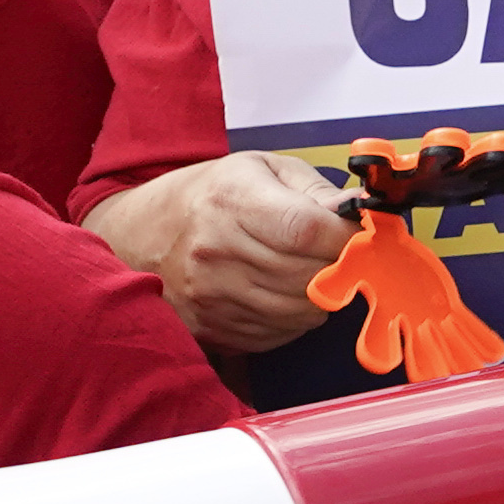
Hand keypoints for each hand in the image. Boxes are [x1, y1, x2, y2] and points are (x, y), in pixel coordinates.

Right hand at [92, 149, 352, 353]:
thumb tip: (364, 214)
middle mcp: (216, 251)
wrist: (138, 234)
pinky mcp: (212, 330)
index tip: (362, 237)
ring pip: (302, 311)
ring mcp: (211, 297)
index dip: (347, 238)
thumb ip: (316, 191)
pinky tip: (280, 292)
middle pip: (310, 276)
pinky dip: (294, 317)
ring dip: (320, 296)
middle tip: (343, 256)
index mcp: (231, 201)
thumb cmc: (211, 196)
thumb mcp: (261, 170)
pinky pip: (280, 334)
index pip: (307, 230)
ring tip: (307, 270)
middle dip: (342, 268)